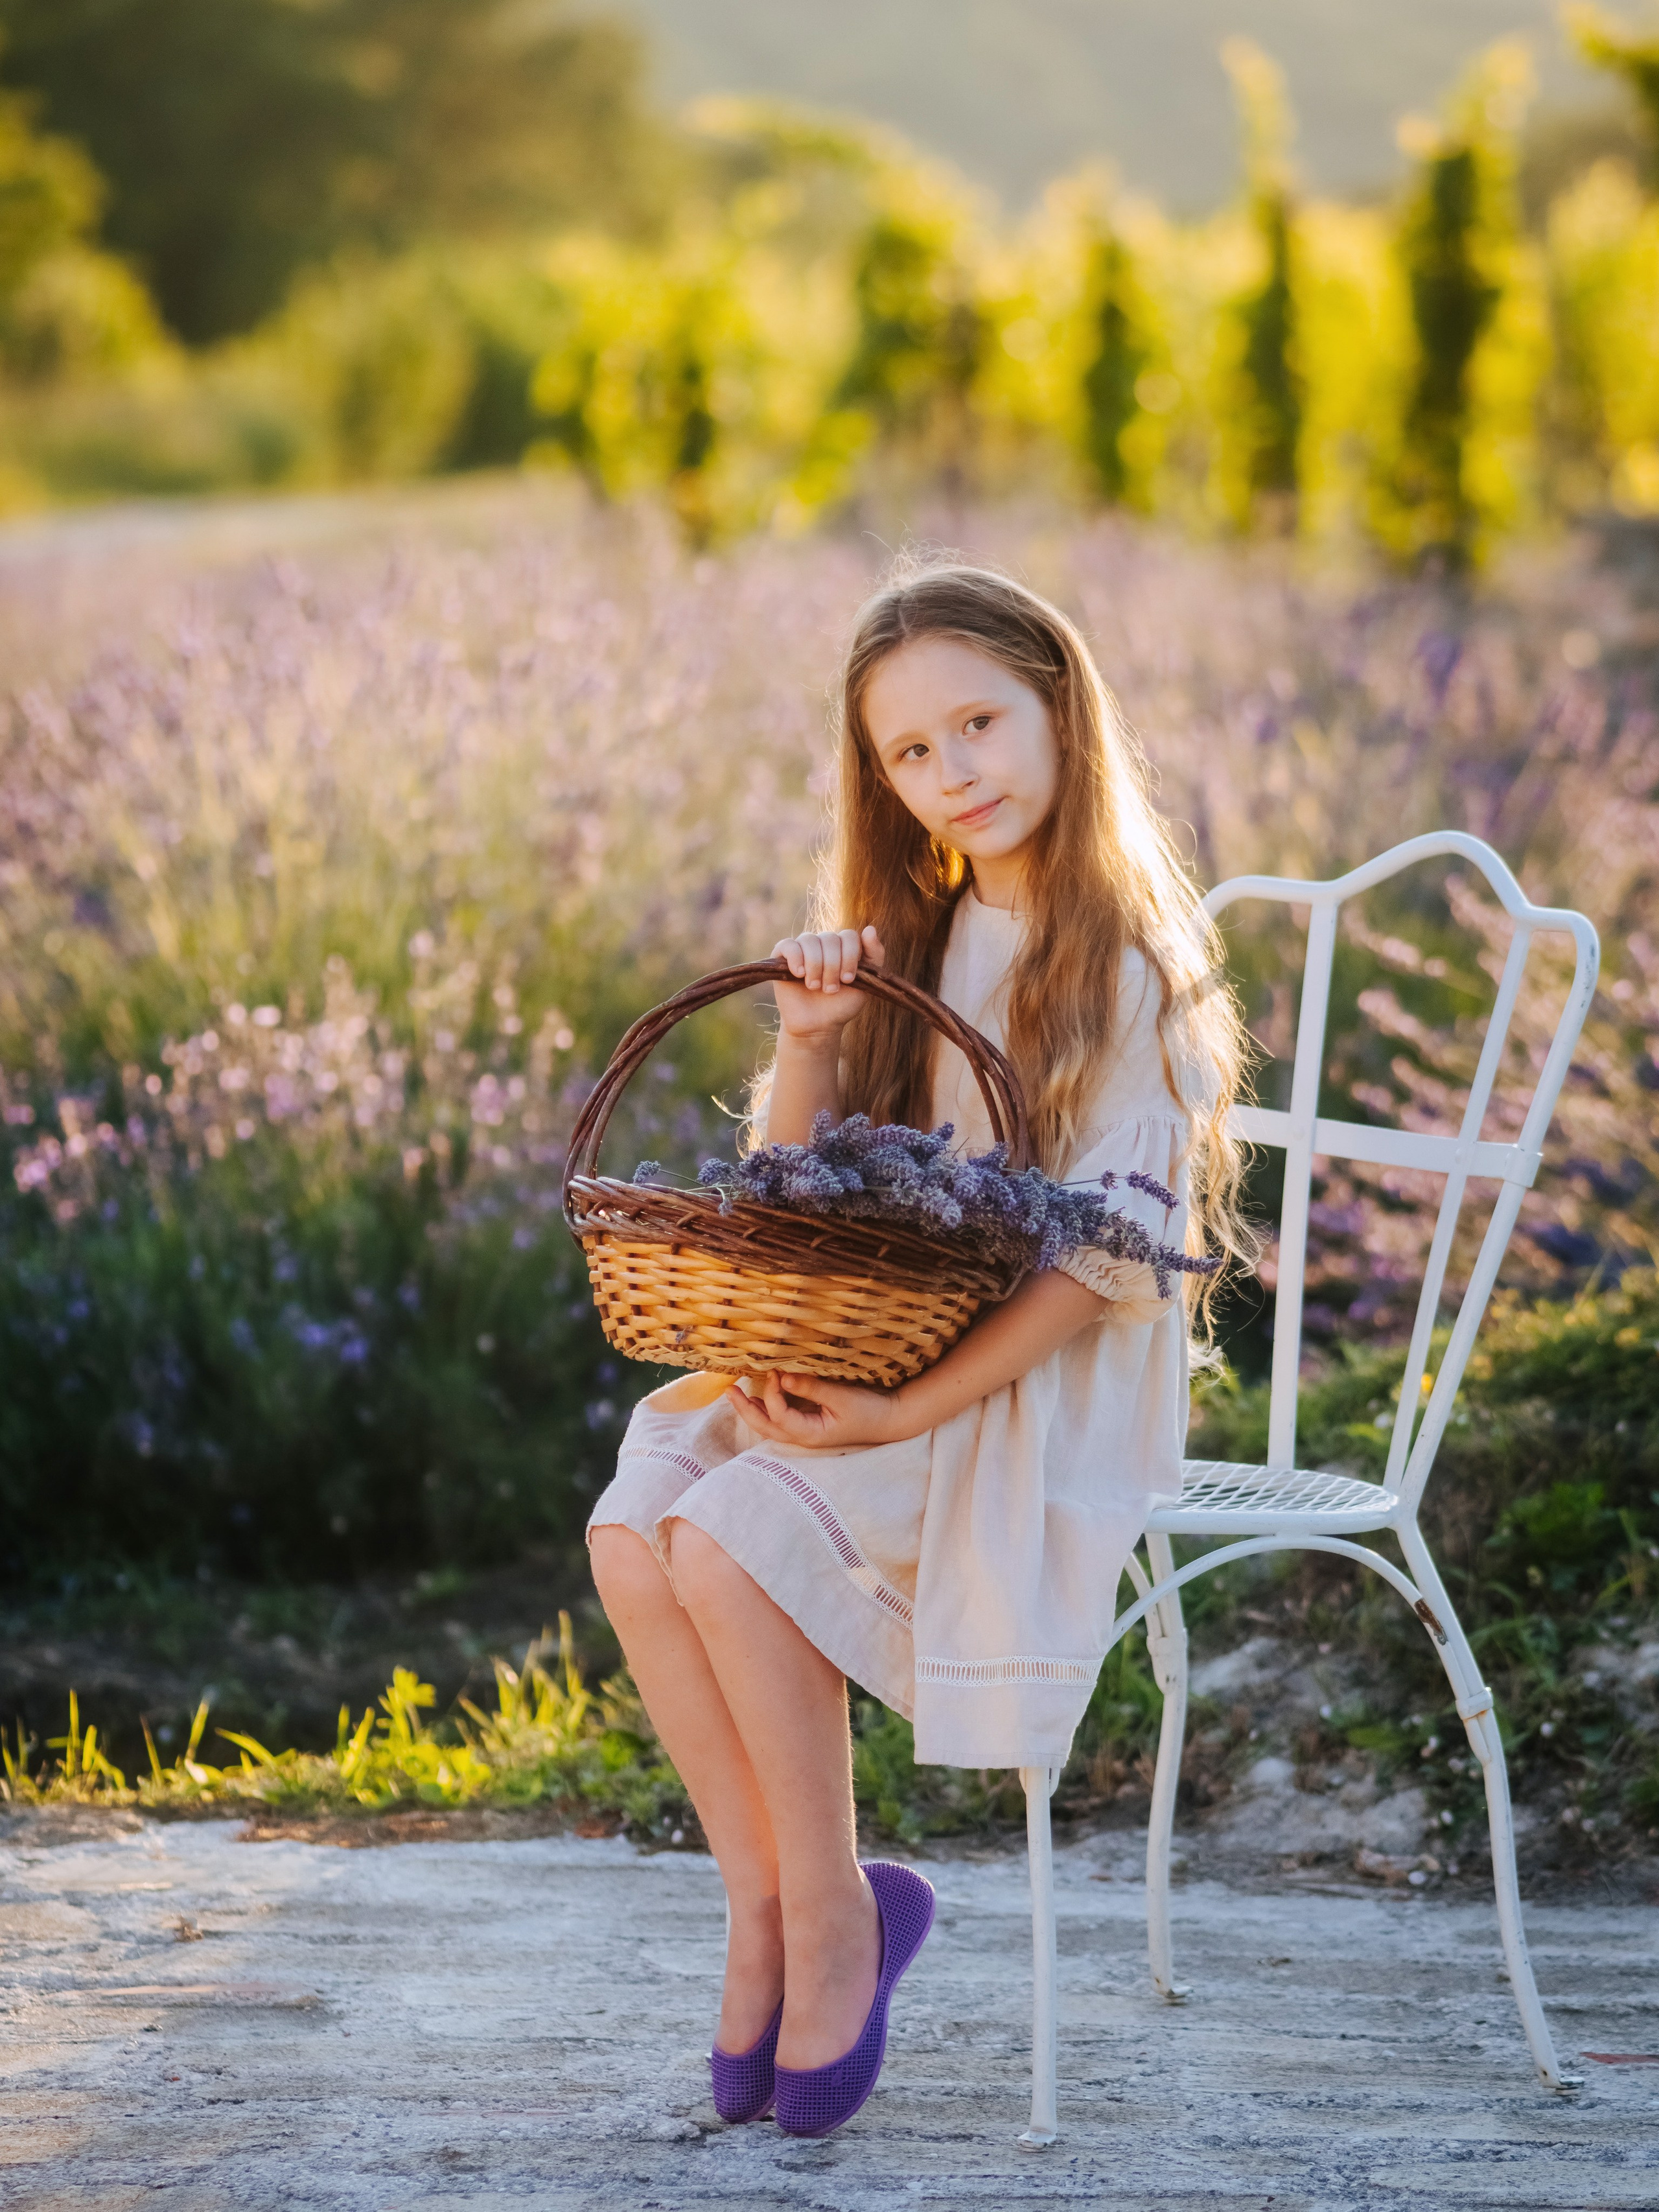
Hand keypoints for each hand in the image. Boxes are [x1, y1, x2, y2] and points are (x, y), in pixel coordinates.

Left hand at [726, 1369, 913, 1448]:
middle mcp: (803, 1437)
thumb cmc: (869, 1410)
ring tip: (738, 1393)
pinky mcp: (811, 1424)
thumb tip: (783, 1376)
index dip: (772, 1393)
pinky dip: (770, 1407)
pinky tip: (763, 1394)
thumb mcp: (841, 1396)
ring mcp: (806, 1432)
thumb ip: (811, 1387)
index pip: (778, 1415)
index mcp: (809, 1433)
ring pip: (771, 1425)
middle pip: (765, 1427)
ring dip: (754, 1409)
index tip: (776, 1371)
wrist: (890, 1420)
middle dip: (745, 1409)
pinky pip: (783, 1418)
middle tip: (729, 1389)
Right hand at [771, 925, 883, 1045]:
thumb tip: (870, 928)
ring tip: (815, 987)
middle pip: (830, 939)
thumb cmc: (841, 1004)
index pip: (848, 936)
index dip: (849, 956)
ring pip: (809, 940)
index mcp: (842, 946)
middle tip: (831, 989)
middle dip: (832, 966)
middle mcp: (822, 943)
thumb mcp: (865, 982)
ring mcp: (802, 948)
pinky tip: (800, 974)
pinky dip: (795, 958)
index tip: (848, 979)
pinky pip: (788, 945)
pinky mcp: (782, 956)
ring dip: (815, 966)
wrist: (817, 1026)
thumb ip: (874, 955)